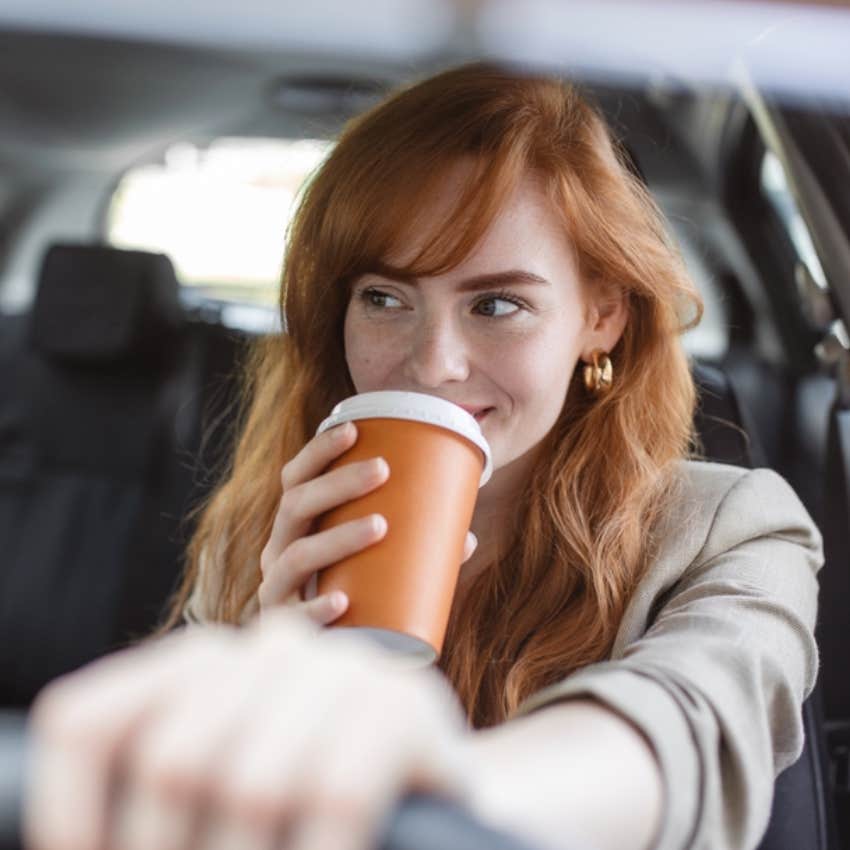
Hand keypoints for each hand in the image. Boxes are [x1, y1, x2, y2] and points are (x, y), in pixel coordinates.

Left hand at [25, 610, 470, 849]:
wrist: (430, 783)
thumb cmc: (306, 801)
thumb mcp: (219, 784)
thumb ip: (162, 783)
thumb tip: (75, 841)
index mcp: (201, 662)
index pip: (85, 720)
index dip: (67, 811)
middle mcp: (268, 648)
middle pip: (172, 762)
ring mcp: (342, 669)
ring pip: (253, 785)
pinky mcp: (403, 707)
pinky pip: (334, 797)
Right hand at [259, 422, 477, 624]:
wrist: (319, 659)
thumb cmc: (350, 597)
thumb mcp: (371, 565)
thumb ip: (412, 550)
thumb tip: (465, 536)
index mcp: (295, 528)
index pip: (296, 478)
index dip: (319, 451)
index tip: (354, 429)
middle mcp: (278, 551)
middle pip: (295, 505)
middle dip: (338, 483)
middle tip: (383, 470)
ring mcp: (276, 589)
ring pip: (298, 554)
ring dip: (338, 536)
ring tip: (382, 525)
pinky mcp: (282, 628)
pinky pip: (294, 616)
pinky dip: (316, 607)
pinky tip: (342, 601)